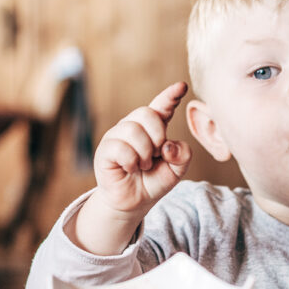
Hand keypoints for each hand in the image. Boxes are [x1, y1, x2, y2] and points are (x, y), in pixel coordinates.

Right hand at [66, 82, 192, 254]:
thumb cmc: (154, 181)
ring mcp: (117, 136)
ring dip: (144, 153)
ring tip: (143, 165)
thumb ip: (183, 155)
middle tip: (157, 154)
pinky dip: (131, 161)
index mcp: (153, 127)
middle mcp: (133, 126)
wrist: (134, 202)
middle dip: (158, 135)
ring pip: (133, 130)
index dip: (170, 95)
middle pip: (147, 113)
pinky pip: (120, 147)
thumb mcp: (177, 169)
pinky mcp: (105, 150)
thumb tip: (168, 145)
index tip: (181, 86)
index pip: (161, 106)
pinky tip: (130, 168)